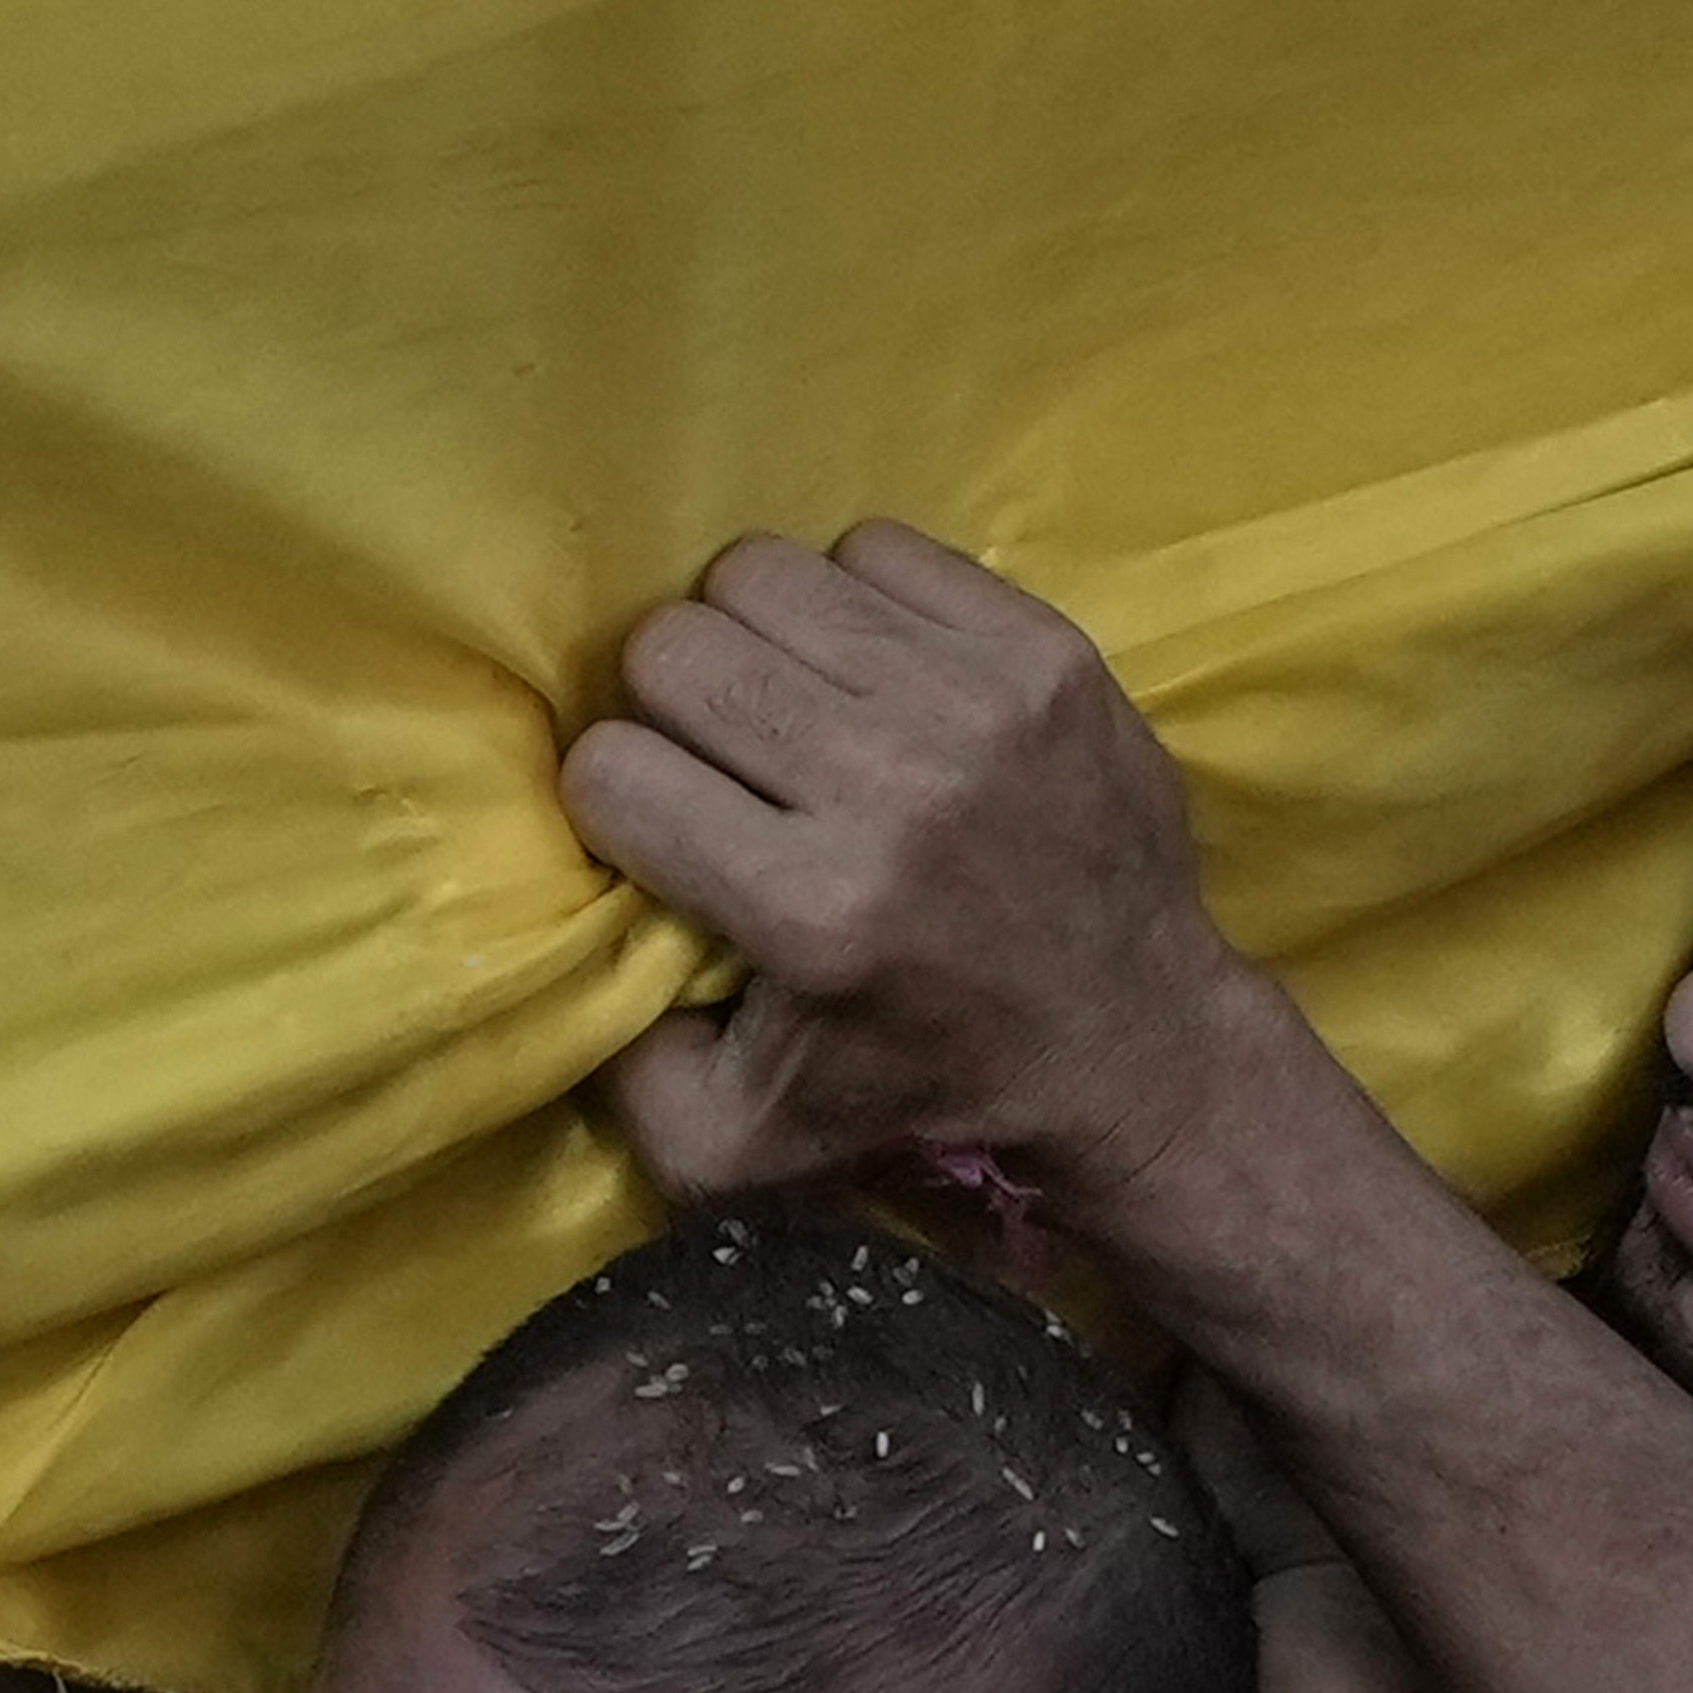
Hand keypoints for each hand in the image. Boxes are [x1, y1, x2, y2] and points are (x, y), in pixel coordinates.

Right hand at [556, 527, 1319, 1222]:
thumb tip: (555, 930)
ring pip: (762, 577)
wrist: (1136, 1044)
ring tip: (793, 707)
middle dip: (667, 706)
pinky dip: (854, 606)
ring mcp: (979, 705)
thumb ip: (615, 1062)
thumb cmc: (920, 1085)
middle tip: (721, 762)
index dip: (615, 802)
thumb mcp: (733, 1143)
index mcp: (812, 912)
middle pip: (675, 649)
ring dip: (754, 641)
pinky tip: (880, 681)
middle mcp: (895, 791)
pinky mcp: (1045, 650)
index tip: (662, 835)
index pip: (611, 771)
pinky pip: (875, 548)